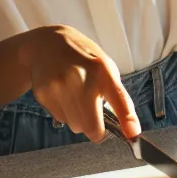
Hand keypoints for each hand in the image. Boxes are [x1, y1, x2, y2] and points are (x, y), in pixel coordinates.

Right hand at [19, 25, 140, 143]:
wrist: (46, 44)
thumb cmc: (82, 57)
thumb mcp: (105, 67)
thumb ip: (115, 94)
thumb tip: (127, 126)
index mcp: (102, 70)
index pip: (118, 99)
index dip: (126, 119)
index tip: (132, 133)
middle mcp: (81, 79)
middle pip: (92, 128)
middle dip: (95, 127)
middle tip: (94, 113)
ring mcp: (59, 88)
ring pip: (75, 127)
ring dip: (79, 119)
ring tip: (75, 97)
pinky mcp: (44, 95)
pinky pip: (61, 120)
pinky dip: (65, 113)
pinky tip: (62, 94)